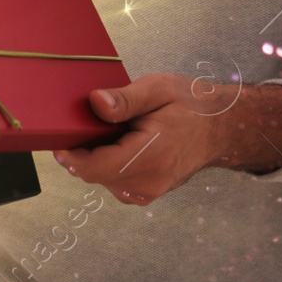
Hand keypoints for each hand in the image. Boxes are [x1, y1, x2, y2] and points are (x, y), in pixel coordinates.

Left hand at [53, 74, 281, 205]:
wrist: (223, 127)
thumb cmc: (191, 105)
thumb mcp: (158, 89)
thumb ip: (125, 99)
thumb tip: (95, 102)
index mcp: (152, 156)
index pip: (97, 168)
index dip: (72, 156)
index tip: (58, 139)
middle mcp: (150, 181)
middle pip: (95, 175)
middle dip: (81, 153)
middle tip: (78, 127)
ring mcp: (150, 191)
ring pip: (103, 180)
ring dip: (94, 159)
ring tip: (105, 133)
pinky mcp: (149, 192)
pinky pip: (115, 183)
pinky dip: (108, 166)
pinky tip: (115, 145)